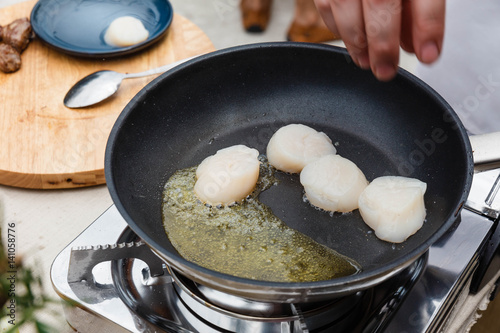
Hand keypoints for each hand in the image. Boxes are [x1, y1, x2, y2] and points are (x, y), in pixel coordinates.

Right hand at [314, 0, 444, 80]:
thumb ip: (419, 8)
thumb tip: (415, 44)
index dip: (428, 25)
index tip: (429, 54)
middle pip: (380, 2)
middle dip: (383, 43)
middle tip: (386, 69)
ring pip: (345, 5)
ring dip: (356, 41)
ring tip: (366, 62)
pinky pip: (325, 4)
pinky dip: (337, 27)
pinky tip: (351, 42)